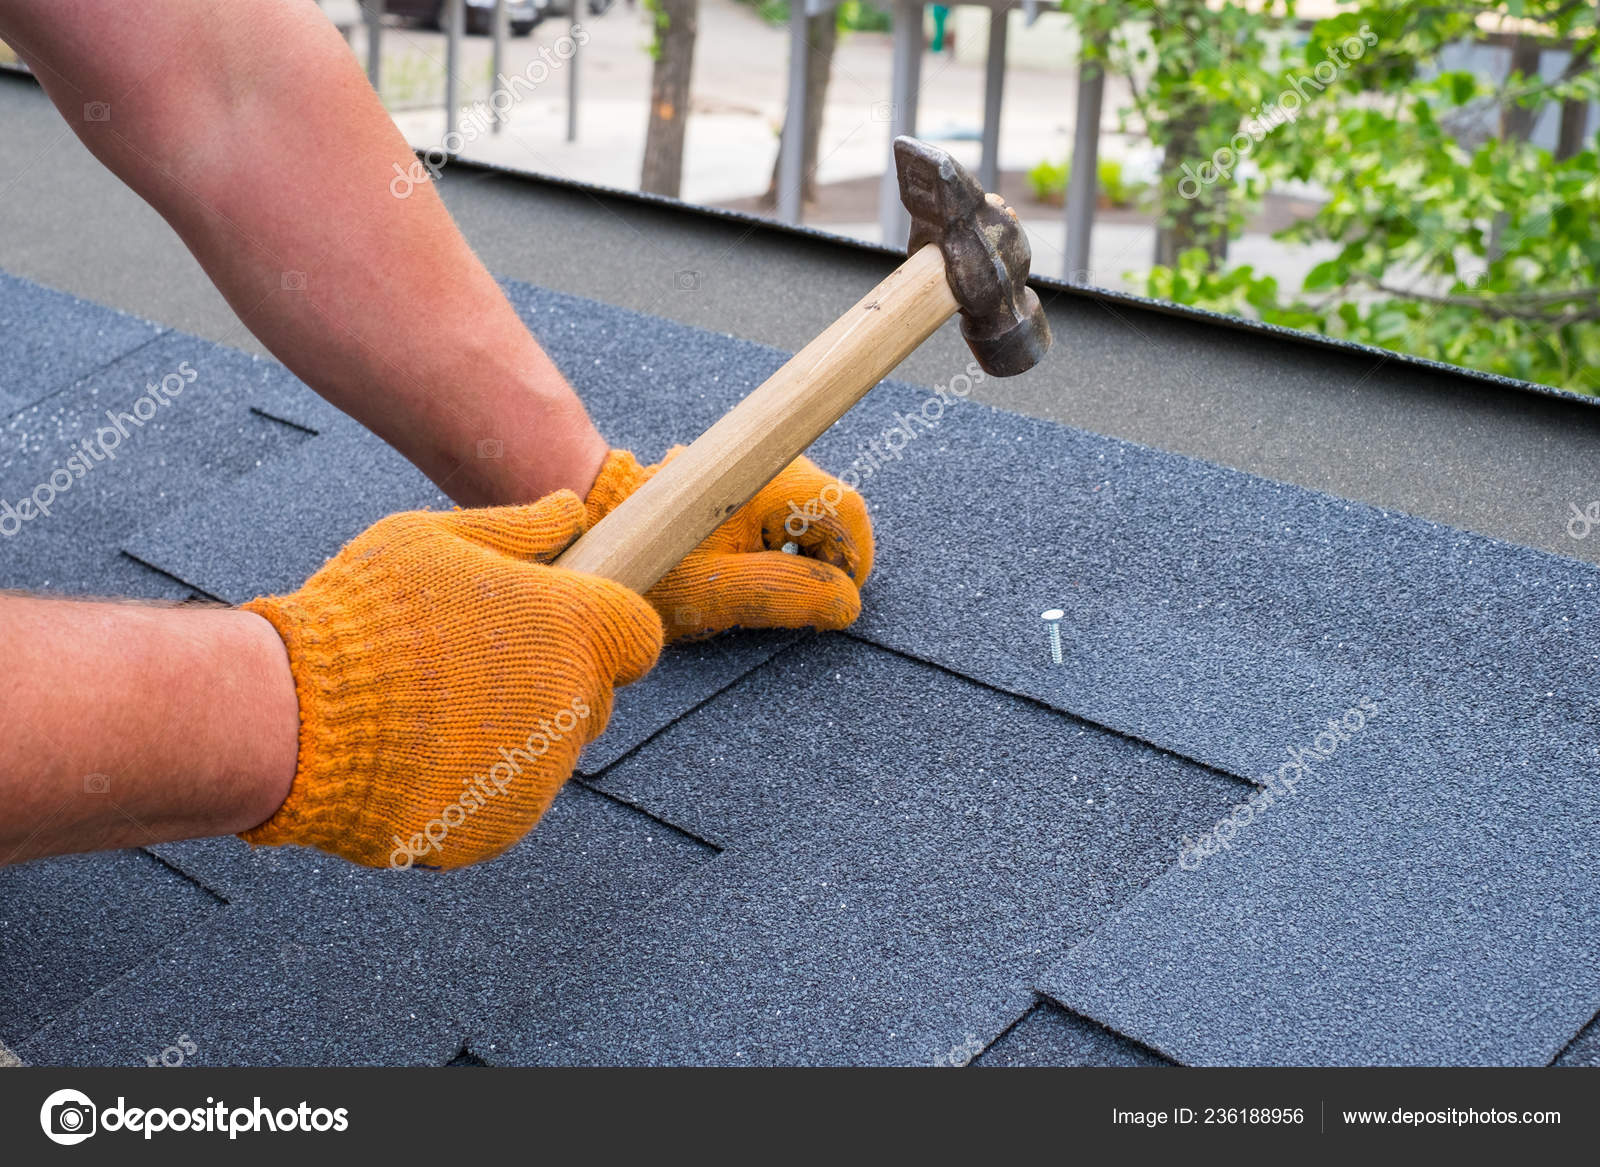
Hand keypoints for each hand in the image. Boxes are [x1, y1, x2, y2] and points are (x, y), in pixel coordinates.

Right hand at [239, 492, 661, 869]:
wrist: (296, 719)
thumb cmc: (364, 615)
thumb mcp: (432, 540)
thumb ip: (516, 530)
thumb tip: (571, 512)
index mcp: (572, 630)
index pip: (638, 636)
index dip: (604, 628)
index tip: (558, 625)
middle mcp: (573, 706)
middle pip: (593, 696)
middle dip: (552, 681)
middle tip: (470, 666)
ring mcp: (540, 776)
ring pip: (548, 752)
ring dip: (509, 734)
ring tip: (429, 710)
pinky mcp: (502, 828)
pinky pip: (505, 800)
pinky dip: (473, 784)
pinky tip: (417, 755)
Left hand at [585, 449, 874, 641]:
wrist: (593, 530)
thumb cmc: (650, 562)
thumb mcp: (718, 593)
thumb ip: (789, 596)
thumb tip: (847, 603)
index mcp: (768, 480)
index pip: (847, 511)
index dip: (853, 561)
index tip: (837, 601)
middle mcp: (766, 461)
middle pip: (830, 509)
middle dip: (824, 559)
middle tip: (796, 603)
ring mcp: (752, 466)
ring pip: (806, 510)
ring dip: (800, 552)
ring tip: (761, 586)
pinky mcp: (737, 477)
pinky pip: (779, 508)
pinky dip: (777, 541)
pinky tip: (746, 568)